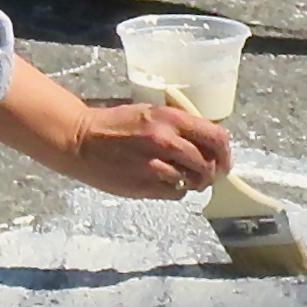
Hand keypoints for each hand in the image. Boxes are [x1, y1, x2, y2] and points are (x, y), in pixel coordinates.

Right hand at [46, 97, 231, 202]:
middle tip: (206, 174)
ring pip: (193, 180)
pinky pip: (175, 193)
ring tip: (182, 177)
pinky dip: (175, 190)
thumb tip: (205, 143)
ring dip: (192, 181)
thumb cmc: (115, 124)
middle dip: (211, 172)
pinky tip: (164, 182)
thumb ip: (177, 126)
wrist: (80, 140)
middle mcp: (166, 141)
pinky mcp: (145, 186)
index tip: (224, 160)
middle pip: (208, 163)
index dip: (225, 152)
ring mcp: (155, 165)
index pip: (216, 137)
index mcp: (169, 118)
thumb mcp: (149, 113)